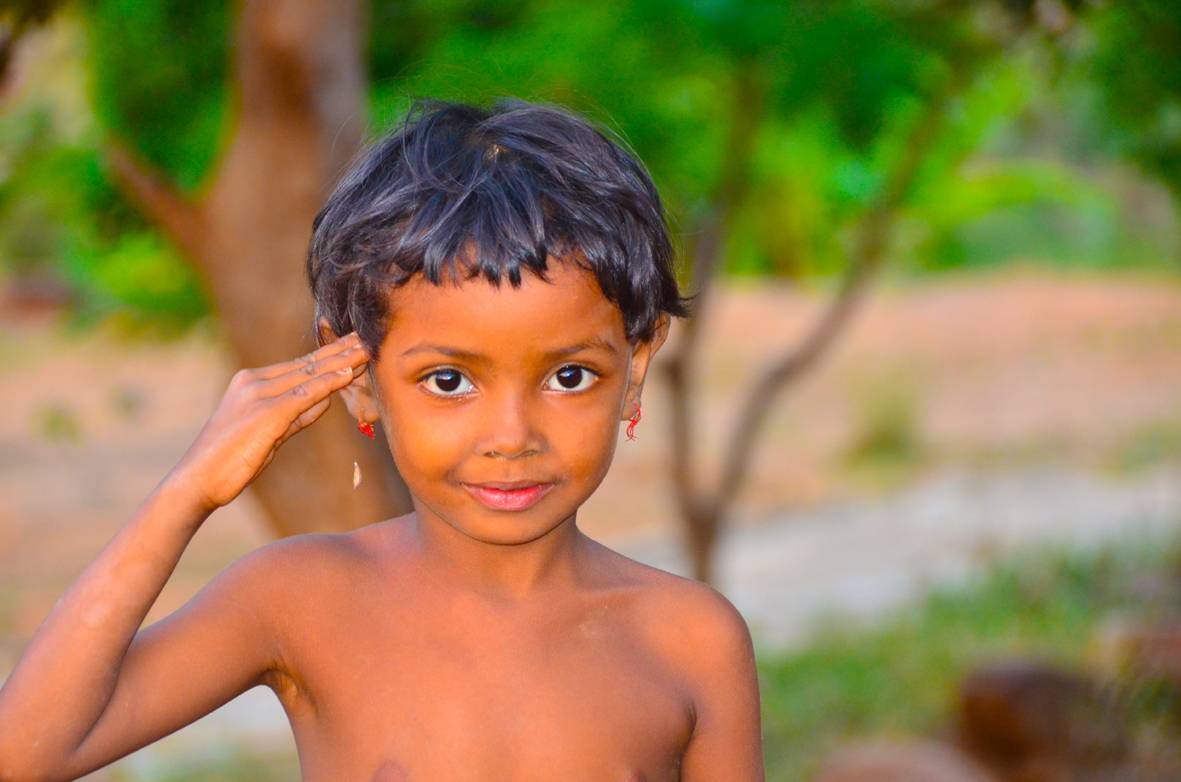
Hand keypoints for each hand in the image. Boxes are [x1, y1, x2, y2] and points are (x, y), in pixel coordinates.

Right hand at [167, 332, 370, 514]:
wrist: (197, 480)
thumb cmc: (230, 462)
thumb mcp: (269, 433)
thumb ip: (297, 414)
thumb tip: (325, 401)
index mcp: (250, 382)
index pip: (300, 365)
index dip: (329, 354)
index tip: (352, 344)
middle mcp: (254, 382)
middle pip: (308, 363)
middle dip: (340, 350)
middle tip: (367, 336)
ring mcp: (259, 395)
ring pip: (310, 374)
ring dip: (342, 360)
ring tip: (368, 348)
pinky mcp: (266, 413)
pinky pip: (306, 393)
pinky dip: (330, 382)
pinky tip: (350, 372)